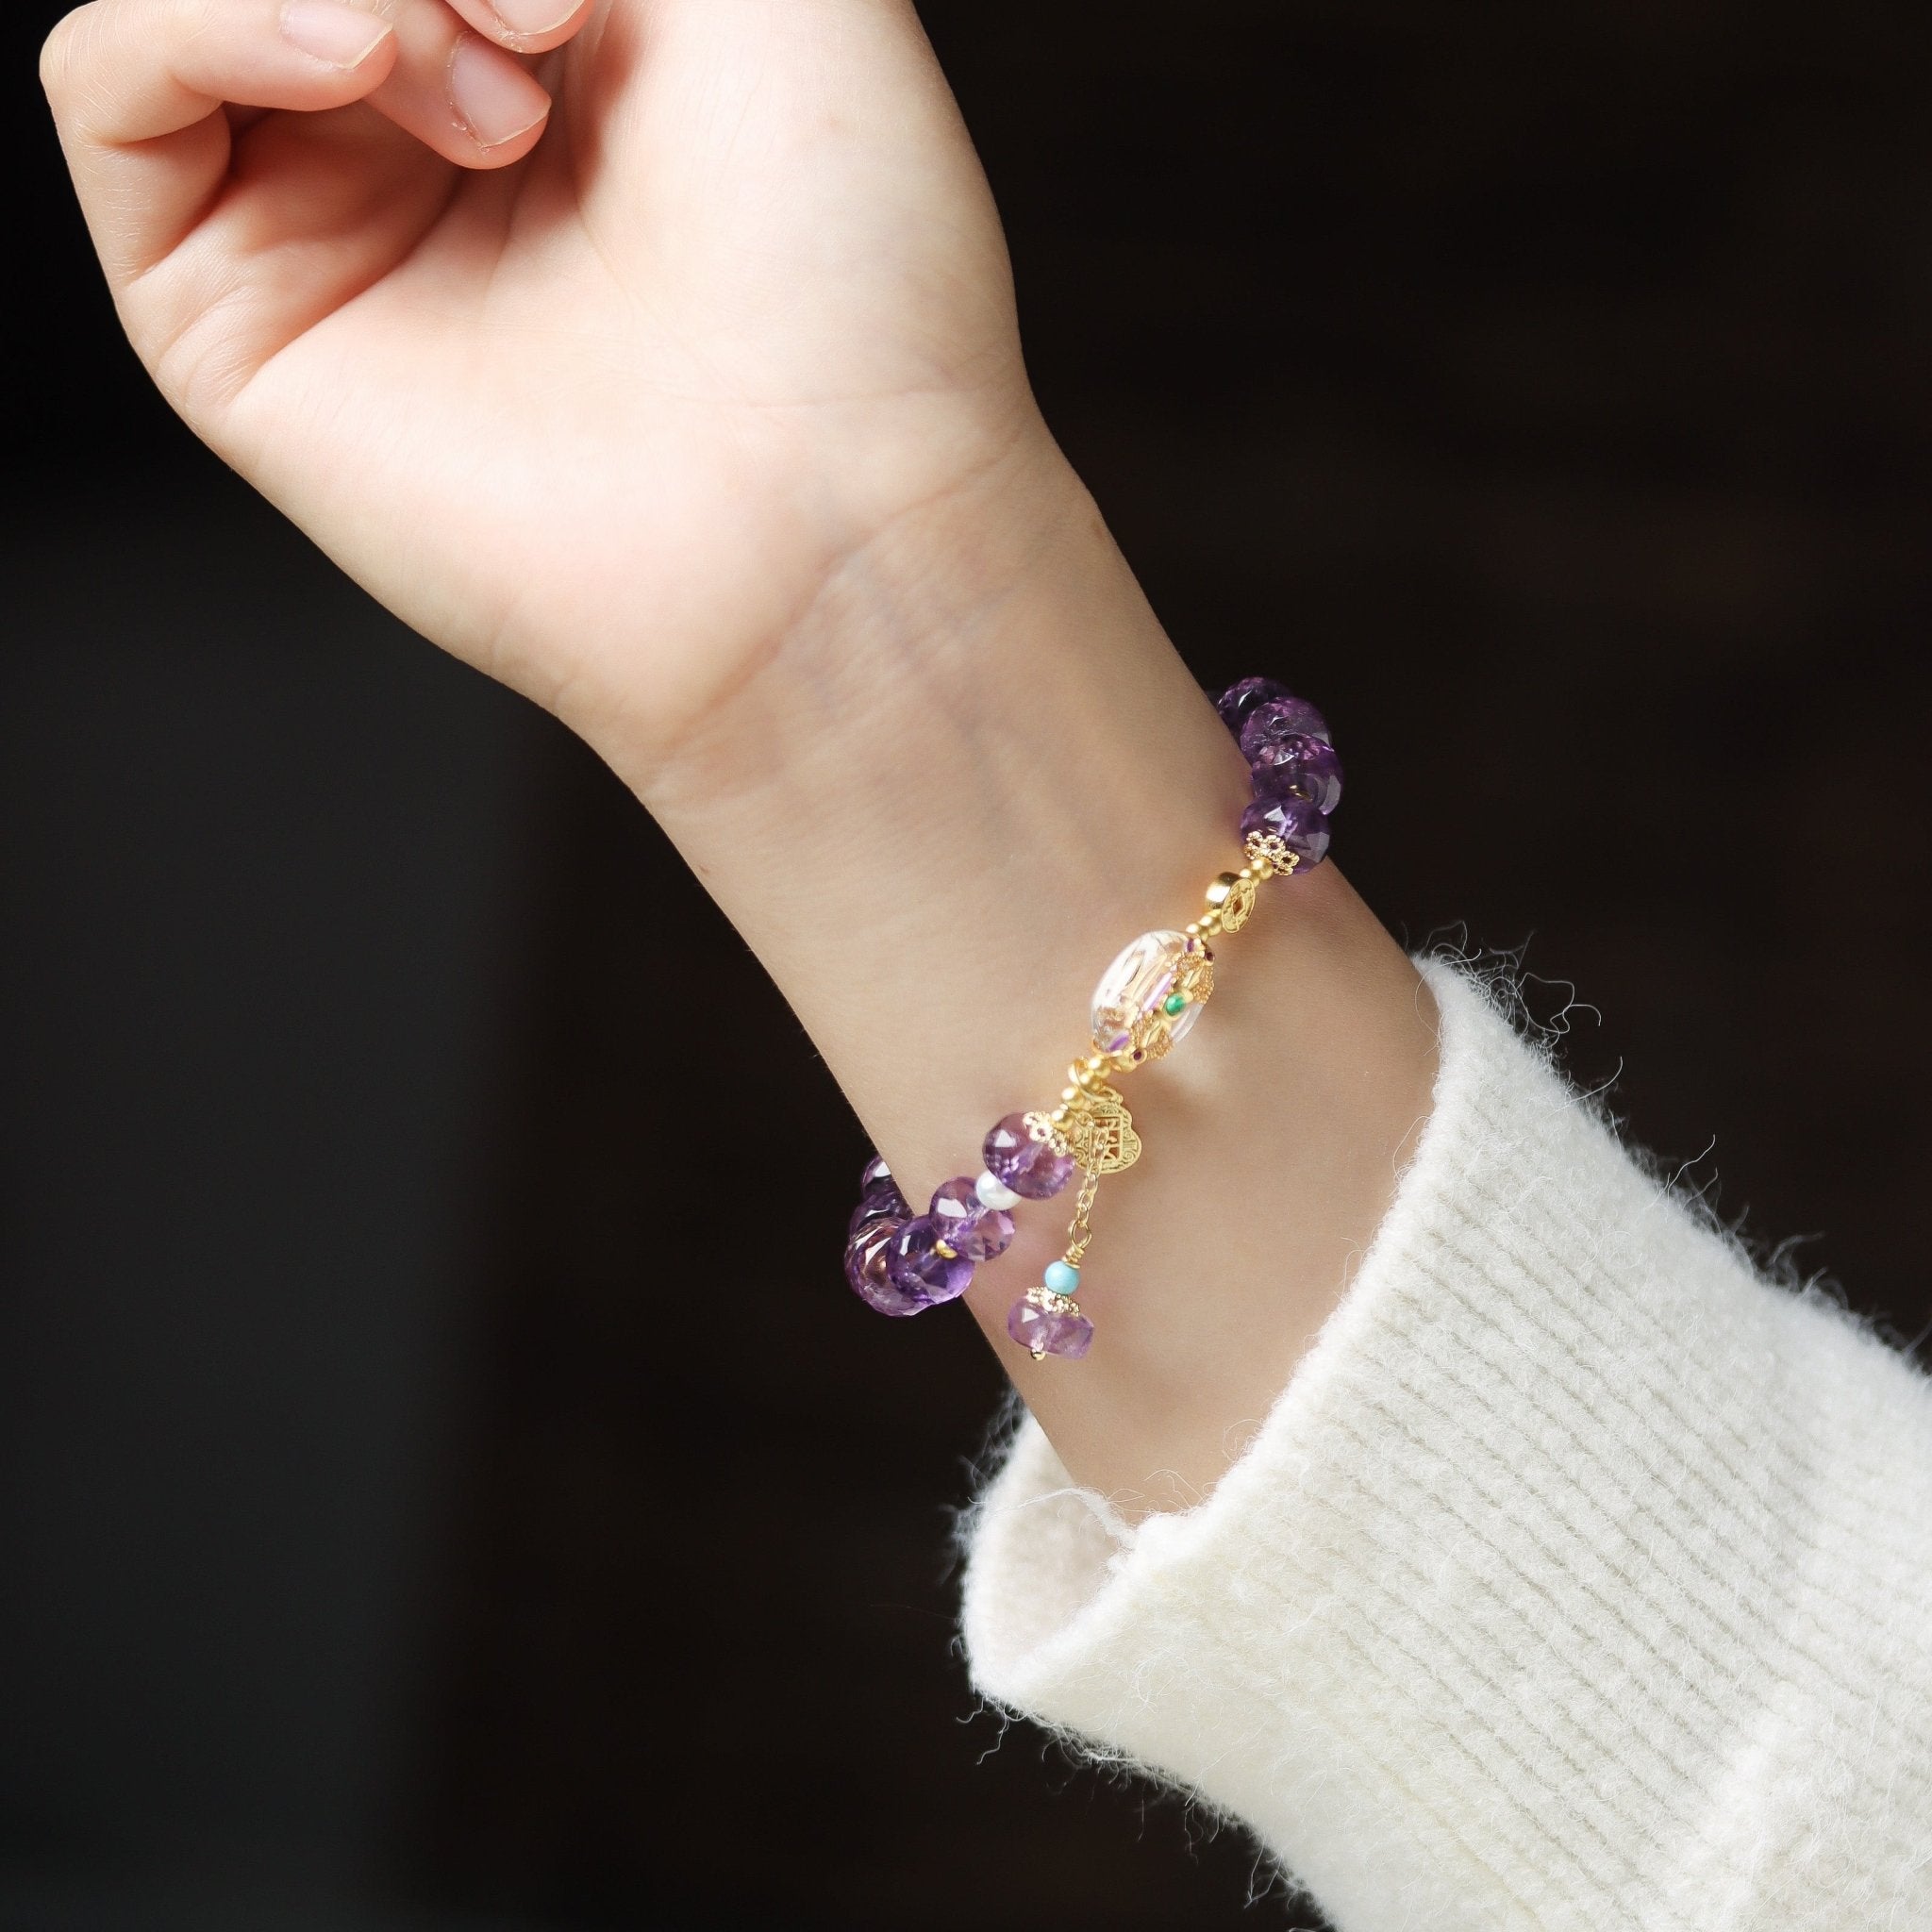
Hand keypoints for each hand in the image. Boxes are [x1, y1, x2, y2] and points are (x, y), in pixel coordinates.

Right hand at [42, 0, 1049, 781]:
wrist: (832, 514)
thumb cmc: (855, 272)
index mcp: (573, 62)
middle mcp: (443, 145)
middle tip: (554, 23)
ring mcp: (336, 232)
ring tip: (500, 102)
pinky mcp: (239, 326)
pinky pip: (111, 86)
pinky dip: (199, 17)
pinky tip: (356, 58)